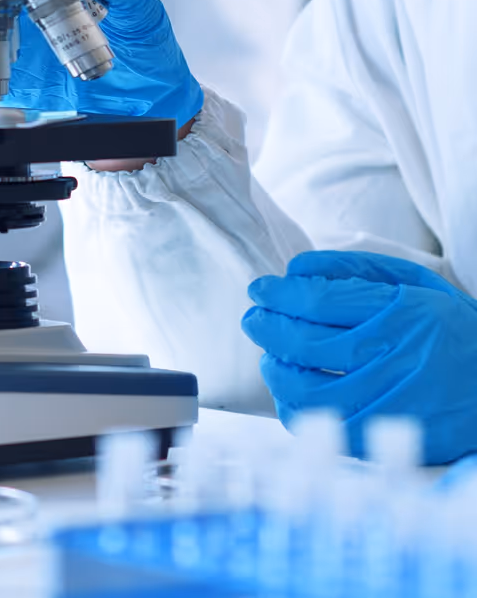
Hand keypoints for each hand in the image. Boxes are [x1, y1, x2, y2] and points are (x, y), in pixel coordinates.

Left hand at [241, 250, 476, 464]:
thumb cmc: (451, 328)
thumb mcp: (415, 282)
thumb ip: (355, 268)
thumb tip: (295, 269)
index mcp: (401, 311)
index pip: (320, 300)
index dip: (280, 294)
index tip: (260, 290)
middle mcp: (395, 357)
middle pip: (306, 343)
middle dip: (267, 327)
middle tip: (254, 319)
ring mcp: (391, 403)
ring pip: (309, 391)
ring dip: (276, 370)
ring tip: (270, 356)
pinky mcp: (389, 438)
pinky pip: (326, 429)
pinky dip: (297, 411)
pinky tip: (290, 393)